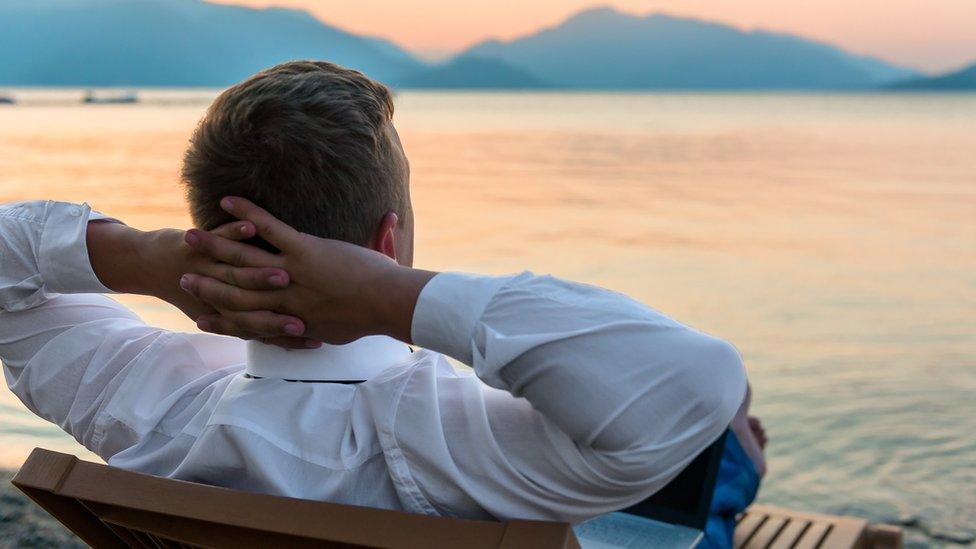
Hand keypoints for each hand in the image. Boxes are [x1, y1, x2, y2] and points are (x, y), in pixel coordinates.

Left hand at [87, 218, 315, 347]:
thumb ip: (247, 320)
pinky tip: (251, 227)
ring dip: (259, 273)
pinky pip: (220, 238)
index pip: (262, 330)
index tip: (315, 338)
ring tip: (285, 270)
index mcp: (226, 314)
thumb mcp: (217, 309)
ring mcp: (205, 269)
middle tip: (307, 313)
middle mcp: (215, 296)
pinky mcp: (197, 246)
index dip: (287, 336)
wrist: (147, 265)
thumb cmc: (191, 287)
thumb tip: (283, 330)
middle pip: (253, 307)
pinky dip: (234, 233)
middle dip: (280, 311)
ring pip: (237, 273)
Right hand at [179, 197, 436, 344]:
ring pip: (242, 261)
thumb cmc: (370, 319)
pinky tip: (227, 201)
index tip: (201, 316)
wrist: (388, 304)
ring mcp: (290, 273)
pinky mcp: (302, 250)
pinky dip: (247, 214)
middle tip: (181, 276)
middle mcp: (282, 299)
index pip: (246, 321)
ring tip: (189, 236)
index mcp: (289, 319)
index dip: (221, 320)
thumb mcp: (339, 330)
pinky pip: (268, 228)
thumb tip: (315, 336)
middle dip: (206, 284)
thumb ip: (320, 329)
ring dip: (213, 246)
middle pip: (234, 292)